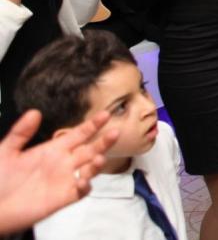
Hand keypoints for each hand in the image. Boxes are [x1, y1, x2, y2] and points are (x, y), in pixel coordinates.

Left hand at [0, 109, 116, 233]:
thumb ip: (20, 133)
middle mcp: (63, 163)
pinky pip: (81, 191)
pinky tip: (82, 181)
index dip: (92, 124)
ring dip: (97, 163)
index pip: (78, 134)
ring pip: (90, 169)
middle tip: (114, 132)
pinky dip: (85, 186)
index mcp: (52, 150)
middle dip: (104, 141)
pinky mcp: (63, 198)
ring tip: (98, 158)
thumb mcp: (5, 152)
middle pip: (90, 149)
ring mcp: (64, 180)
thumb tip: (34, 112)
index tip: (105, 114)